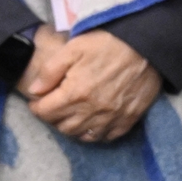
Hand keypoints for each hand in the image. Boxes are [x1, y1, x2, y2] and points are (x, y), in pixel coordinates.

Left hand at [20, 28, 160, 142]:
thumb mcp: (73, 48)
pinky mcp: (129, 119)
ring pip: (83, 135)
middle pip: (62, 127)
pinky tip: (93, 122)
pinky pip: (106, 137)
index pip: (45, 112)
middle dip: (53, 118)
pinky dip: (95, 133)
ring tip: (72, 115)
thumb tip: (34, 90)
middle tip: (54, 106)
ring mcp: (112, 117)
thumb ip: (50, 70)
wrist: (147, 47)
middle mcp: (93, 110)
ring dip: (73, 127)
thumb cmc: (108, 44)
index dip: (37, 106)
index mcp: (76, 93)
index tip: (38, 100)